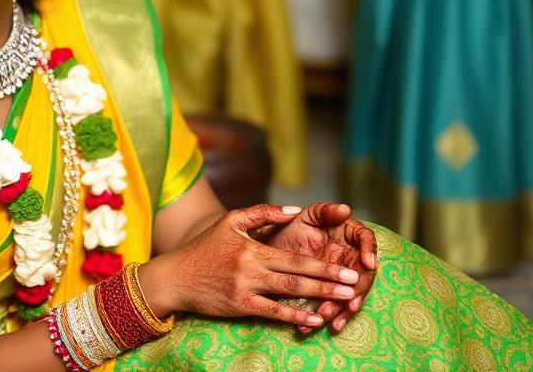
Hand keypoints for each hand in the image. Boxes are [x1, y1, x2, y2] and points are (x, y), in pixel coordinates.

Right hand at [141, 204, 362, 326]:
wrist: (178, 276)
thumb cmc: (206, 246)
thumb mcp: (231, 221)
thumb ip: (263, 213)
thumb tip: (295, 211)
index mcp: (253, 247)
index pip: (295, 256)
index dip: (323, 263)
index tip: (348, 266)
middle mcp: (252, 267)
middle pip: (298, 275)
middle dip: (329, 280)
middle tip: (355, 283)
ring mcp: (246, 288)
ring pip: (289, 293)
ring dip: (318, 297)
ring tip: (343, 300)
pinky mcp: (240, 306)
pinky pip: (272, 313)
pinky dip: (294, 317)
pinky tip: (313, 320)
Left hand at [258, 203, 376, 334]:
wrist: (269, 250)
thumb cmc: (288, 229)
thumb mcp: (304, 218)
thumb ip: (324, 211)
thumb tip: (345, 209)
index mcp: (347, 234)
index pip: (367, 240)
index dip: (370, 251)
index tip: (368, 263)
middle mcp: (348, 256)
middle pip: (362, 273)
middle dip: (356, 290)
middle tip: (349, 302)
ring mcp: (340, 276)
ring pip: (349, 294)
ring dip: (340, 307)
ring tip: (327, 317)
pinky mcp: (329, 293)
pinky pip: (334, 306)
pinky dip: (328, 316)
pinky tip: (318, 323)